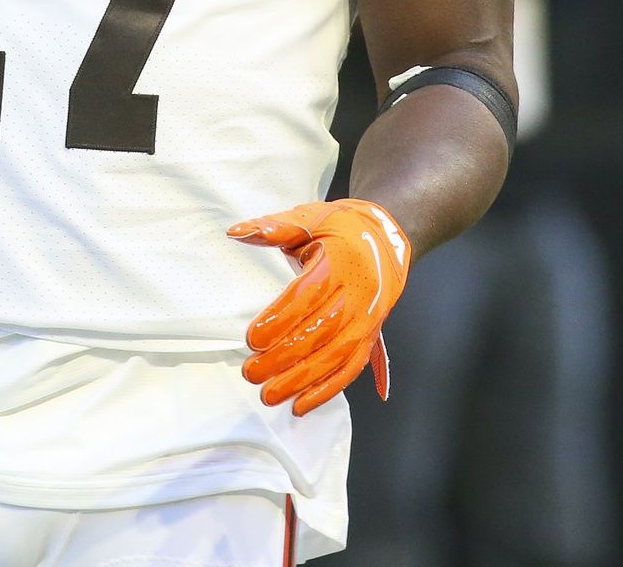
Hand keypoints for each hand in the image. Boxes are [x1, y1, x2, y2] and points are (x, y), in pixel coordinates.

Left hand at [228, 199, 411, 415]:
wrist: (387, 238)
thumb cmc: (342, 228)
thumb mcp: (309, 217)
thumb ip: (273, 227)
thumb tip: (235, 231)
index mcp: (341, 263)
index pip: (308, 296)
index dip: (281, 319)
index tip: (252, 338)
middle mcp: (359, 295)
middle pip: (322, 332)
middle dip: (285, 357)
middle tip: (251, 372)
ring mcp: (367, 320)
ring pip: (336, 357)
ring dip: (302, 380)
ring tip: (269, 395)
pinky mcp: (370, 337)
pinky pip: (351, 368)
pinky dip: (328, 390)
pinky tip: (301, 405)